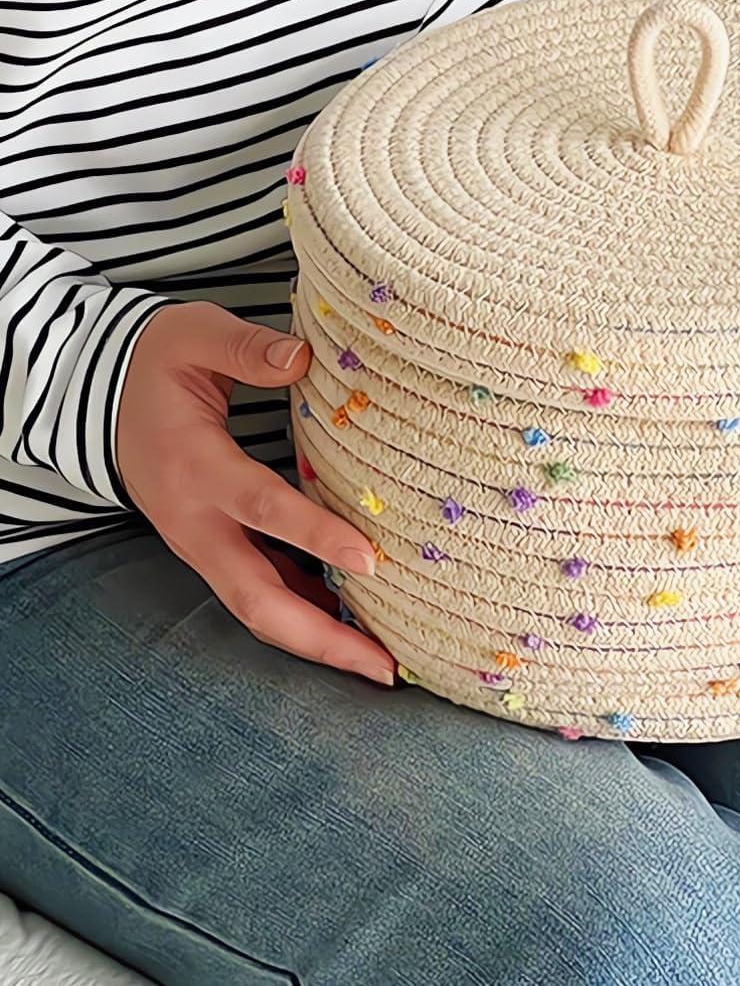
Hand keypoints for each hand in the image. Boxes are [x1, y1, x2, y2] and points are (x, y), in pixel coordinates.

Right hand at [118, 302, 395, 684]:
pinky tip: (349, 626)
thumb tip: (301, 358)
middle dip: (319, 637)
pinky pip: (257, 591)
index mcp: (195, 469)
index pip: (263, 509)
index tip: (370, 559)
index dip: (316, 535)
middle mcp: (194, 522)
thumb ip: (246, 348)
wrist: (94, 391)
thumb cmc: (155, 360)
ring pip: (256, 608)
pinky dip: (301, 614)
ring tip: (378, 664)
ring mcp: (199, 542)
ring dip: (315, 638)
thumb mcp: (193, 334)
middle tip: (383, 665)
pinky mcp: (210, 546)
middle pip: (255, 599)